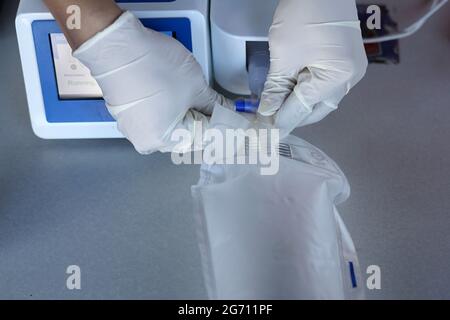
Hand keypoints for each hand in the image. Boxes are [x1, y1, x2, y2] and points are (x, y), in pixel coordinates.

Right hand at [74, 11, 232, 153]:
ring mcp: (135, 129)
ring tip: (208, 106)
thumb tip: (229, 114)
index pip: (208, 137)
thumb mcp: (195, 86)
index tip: (244, 123)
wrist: (115, 45)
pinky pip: (159, 120)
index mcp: (164, 139)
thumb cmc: (150, 64)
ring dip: (193, 118)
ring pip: (175, 129)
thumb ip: (216, 106)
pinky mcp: (129, 116)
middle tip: (229, 112)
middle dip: (211, 124)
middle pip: (190, 137)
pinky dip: (174, 112)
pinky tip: (184, 101)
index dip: (230, 128)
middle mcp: (147, 140)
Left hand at [258, 0, 367, 135]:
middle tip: (269, 121)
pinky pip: (325, 83)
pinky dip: (307, 89)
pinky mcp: (347, 60)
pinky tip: (291, 90)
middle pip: (316, 108)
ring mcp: (352, 69)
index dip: (280, 121)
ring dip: (299, 103)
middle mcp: (351, 79)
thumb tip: (267, 113)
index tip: (264, 134)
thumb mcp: (284, 54)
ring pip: (321, 98)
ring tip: (277, 107)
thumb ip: (276, 88)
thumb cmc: (303, 15)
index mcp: (338, 78)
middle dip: (292, 115)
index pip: (302, 108)